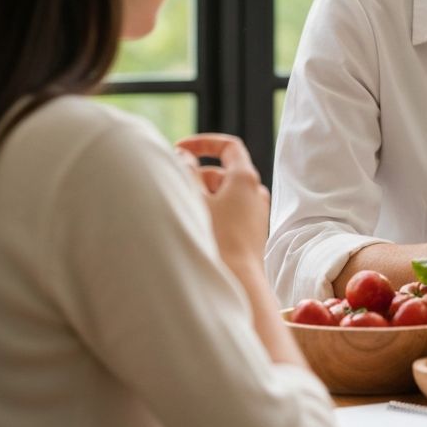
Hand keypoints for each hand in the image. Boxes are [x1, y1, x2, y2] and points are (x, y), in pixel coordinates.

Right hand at [175, 133, 269, 273]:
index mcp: (246, 179)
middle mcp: (256, 192)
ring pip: (223, 194)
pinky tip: (192, 226)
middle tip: (170, 187)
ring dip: (201, 196)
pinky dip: (210, 211)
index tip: (180, 149)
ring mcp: (255, 213)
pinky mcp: (251, 232)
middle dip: (195, 176)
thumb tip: (184, 156)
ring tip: (180, 211)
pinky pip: (229, 212)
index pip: (229, 146)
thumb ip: (187, 173)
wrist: (238, 284)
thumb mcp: (196, 200)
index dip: (204, 143)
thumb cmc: (216, 240)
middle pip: (222, 172)